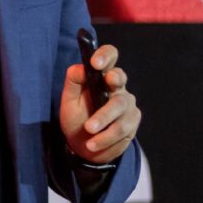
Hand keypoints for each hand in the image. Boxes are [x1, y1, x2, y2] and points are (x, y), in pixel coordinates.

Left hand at [61, 44, 140, 163]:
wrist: (83, 146)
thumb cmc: (76, 118)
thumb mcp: (69, 100)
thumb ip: (73, 82)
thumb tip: (80, 67)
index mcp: (101, 76)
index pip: (109, 57)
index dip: (105, 56)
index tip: (95, 63)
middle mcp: (117, 87)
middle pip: (119, 78)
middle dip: (114, 81)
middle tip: (107, 82)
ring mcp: (127, 104)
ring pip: (120, 106)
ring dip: (103, 119)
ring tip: (88, 130)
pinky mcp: (133, 122)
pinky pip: (123, 128)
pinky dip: (106, 136)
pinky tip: (94, 143)